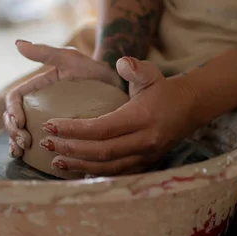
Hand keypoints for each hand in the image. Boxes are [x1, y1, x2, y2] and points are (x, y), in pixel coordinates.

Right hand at [4, 40, 123, 158]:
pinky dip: (31, 156)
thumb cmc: (93, 70)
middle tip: (24, 142)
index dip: (11, 110)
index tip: (19, 121)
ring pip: (20, 135)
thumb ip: (46, 52)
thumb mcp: (70, 59)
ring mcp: (45, 122)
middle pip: (13, 120)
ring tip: (23, 152)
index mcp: (35, 89)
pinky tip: (33, 160)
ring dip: (16, 145)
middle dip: (12, 132)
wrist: (117, 87)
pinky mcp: (58, 137)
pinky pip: (39, 149)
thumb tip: (17, 44)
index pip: (14, 99)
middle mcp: (36, 107)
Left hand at [39, 57, 199, 175]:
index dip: (74, 129)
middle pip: (101, 151)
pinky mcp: (145, 164)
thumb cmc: (162, 88)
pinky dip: (94, 173)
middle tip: (46, 144)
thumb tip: (121, 62)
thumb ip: (135, 67)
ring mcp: (145, 156)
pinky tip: (75, 169)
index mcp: (141, 118)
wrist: (190, 108)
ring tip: (55, 160)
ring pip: (108, 167)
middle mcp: (144, 141)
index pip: (102, 128)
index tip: (50, 125)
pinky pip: (116, 173)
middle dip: (71, 149)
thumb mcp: (151, 73)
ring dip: (79, 165)